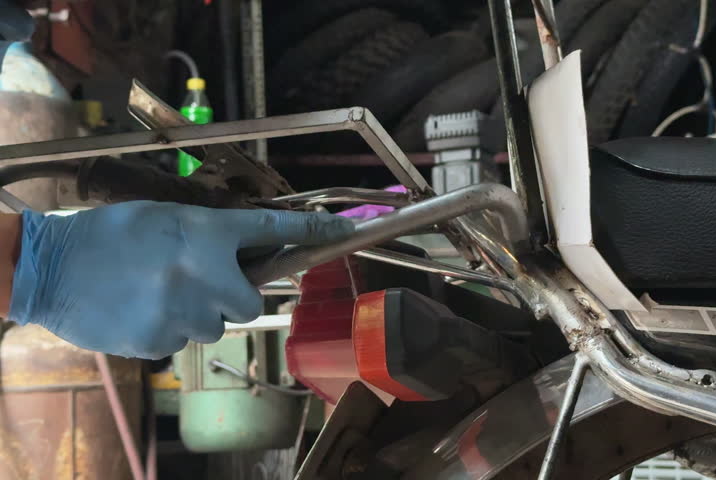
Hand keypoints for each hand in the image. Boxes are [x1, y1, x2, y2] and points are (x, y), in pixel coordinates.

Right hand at [8, 201, 352, 358]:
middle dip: (229, 294)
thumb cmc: (110, 234)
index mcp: (207, 233)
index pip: (274, 227)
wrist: (51, 267)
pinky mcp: (161, 341)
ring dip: (195, 312)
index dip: (313, 229)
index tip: (346, 229)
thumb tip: (243, 252)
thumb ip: (210, 236)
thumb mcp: (167, 218)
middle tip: (195, 279)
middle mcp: (205, 274)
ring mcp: (184, 313)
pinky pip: (182, 341)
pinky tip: (138, 308)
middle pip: (248, 300)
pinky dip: (167, 329)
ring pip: (213, 324)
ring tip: (154, 291)